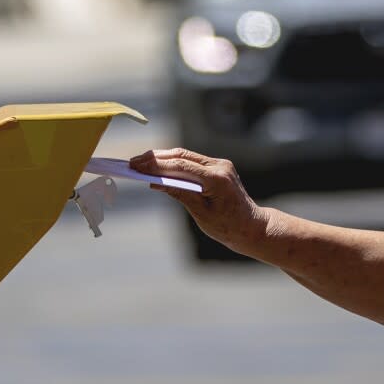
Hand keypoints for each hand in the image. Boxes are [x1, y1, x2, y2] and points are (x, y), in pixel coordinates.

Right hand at [130, 148, 269, 253]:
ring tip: (140, 163)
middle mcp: (220, 166)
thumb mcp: (200, 214)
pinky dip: (174, 164)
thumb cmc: (227, 226)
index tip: (136, 166)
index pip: (181, 166)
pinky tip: (157, 167)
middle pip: (182, 156)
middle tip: (133, 162)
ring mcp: (220, 165)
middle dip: (156, 158)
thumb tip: (156, 182)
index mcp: (217, 179)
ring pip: (185, 156)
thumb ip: (180, 194)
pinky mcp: (218, 167)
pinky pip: (192, 162)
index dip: (156, 165)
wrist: (251, 227)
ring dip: (163, 158)